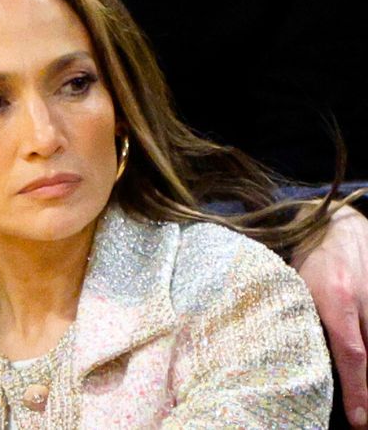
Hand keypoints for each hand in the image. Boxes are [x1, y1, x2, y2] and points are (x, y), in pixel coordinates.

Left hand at [293, 205, 367, 426]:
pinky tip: (363, 378)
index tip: (360, 422)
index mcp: (335, 300)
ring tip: (362, 406)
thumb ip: (295, 318)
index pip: (352, 354)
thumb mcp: (294, 285)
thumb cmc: (309, 259)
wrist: (342, 227)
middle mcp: (366, 304)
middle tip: (360, 422)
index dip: (358, 390)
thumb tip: (279, 357)